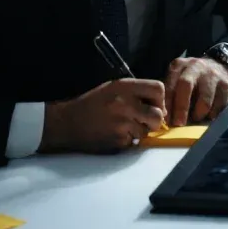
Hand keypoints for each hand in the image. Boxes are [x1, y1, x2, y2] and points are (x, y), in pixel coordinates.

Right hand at [41, 78, 165, 152]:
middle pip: (158, 114)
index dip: (159, 100)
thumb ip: (136, 93)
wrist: (67, 123)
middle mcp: (125, 103)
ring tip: (123, 127)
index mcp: (124, 86)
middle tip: (143, 121)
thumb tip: (160, 106)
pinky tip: (115, 134)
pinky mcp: (118, 140)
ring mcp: (122, 123)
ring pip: (147, 131)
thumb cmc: (92, 104)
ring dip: (139, 132)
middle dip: (154, 121)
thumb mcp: (112, 88)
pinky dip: (128, 140)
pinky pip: (134, 142)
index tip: (153, 105)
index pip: (158, 88)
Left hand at [163, 57, 227, 125]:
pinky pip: (218, 105)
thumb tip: (163, 116)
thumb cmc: (192, 78)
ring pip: (205, 100)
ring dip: (199, 114)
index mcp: (179, 65)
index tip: (166, 119)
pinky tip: (209, 115)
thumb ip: (170, 92)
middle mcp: (195, 66)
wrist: (219, 65)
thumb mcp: (178, 78)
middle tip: (179, 124)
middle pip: (186, 86)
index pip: (170, 85)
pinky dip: (212, 114)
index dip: (167, 104)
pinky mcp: (226, 84)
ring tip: (196, 118)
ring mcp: (212, 74)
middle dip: (181, 108)